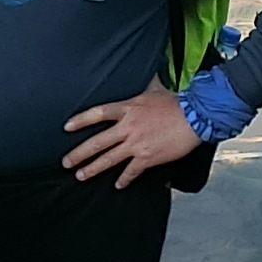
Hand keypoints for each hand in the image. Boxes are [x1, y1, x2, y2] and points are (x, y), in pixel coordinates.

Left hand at [62, 92, 197, 189]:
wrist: (196, 116)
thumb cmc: (177, 102)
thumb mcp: (154, 89)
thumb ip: (142, 87)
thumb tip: (143, 76)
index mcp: (128, 108)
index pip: (97, 114)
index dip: (80, 120)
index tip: (66, 127)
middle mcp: (128, 127)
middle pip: (97, 142)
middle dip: (79, 153)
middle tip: (66, 162)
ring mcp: (137, 144)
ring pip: (109, 159)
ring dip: (93, 169)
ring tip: (81, 175)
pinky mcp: (148, 157)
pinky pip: (131, 171)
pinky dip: (124, 179)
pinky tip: (118, 185)